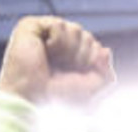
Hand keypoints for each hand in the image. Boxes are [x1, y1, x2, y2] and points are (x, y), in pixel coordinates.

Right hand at [0, 16, 114, 104]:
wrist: (33, 101)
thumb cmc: (58, 99)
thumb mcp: (91, 90)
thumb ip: (106, 74)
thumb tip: (105, 50)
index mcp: (71, 58)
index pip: (95, 46)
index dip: (93, 60)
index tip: (78, 75)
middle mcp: (59, 45)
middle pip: (87, 36)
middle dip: (82, 57)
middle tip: (64, 71)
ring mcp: (45, 34)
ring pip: (75, 29)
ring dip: (69, 51)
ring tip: (54, 62)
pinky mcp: (32, 27)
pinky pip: (59, 25)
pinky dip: (57, 42)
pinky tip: (45, 52)